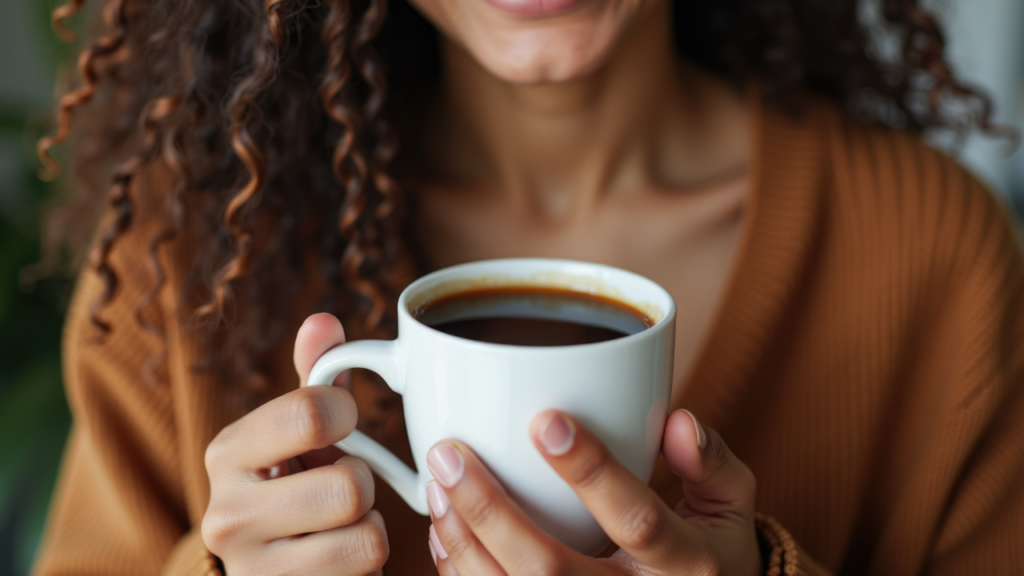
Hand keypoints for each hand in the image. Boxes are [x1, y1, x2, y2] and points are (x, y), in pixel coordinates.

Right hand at [202, 313, 388, 574]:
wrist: (269, 569)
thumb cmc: (294, 485)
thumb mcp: (299, 431)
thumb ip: (316, 374)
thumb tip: (324, 321)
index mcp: (227, 453)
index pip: (311, 413)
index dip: (348, 415)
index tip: (342, 425)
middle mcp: (227, 514)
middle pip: (349, 486)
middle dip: (362, 484)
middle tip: (340, 490)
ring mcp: (253, 569)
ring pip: (366, 535)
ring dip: (369, 527)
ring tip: (340, 525)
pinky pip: (367, 569)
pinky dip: (368, 563)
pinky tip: (340, 559)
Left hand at [425, 409, 760, 575]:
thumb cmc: (713, 554)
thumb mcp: (731, 506)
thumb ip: (711, 461)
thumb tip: (674, 420)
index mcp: (688, 565)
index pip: (637, 519)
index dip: (591, 471)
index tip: (545, 419)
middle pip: (551, 569)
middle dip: (490, 512)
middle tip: (449, 455)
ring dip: (465, 543)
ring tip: (435, 487)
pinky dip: (465, 575)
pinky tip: (445, 534)